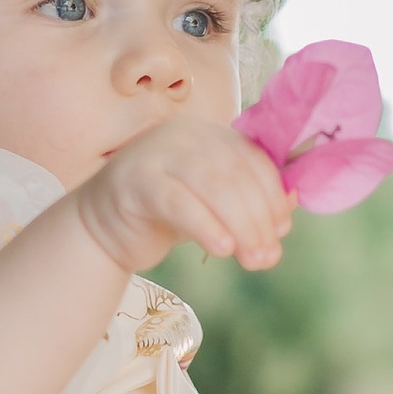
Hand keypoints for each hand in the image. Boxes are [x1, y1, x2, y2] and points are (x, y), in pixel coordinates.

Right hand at [75, 115, 291, 276]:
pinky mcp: (135, 178)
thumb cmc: (165, 216)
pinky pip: (179, 201)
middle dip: (259, 219)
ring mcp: (157, 152)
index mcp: (209, 134)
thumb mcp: (213, 207)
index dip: (273, 195)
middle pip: (236, 173)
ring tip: (252, 259)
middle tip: (268, 257)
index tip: (283, 230)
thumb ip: (248, 203)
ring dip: (241, 225)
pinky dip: (206, 226)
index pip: (253, 158)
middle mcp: (185, 134)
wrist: (103, 229)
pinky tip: (223, 249)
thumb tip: (289, 212)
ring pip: (213, 185)